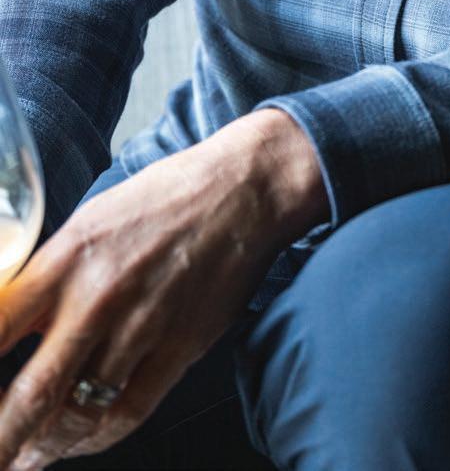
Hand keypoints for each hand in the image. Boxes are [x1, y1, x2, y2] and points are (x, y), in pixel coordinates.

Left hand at [0, 109, 327, 468]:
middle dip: (1, 439)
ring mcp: (142, 326)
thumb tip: (14, 327)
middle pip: (30, 395)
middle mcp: (98, 296)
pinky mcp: (180, 347)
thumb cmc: (164, 198)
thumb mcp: (91, 221)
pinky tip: (77, 442)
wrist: (243, 188)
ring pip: (78, 414)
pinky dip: (95, 439)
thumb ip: (51, 275)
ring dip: (43, 447)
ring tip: (26, 457)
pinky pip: (127, 413)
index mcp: (66, 257)